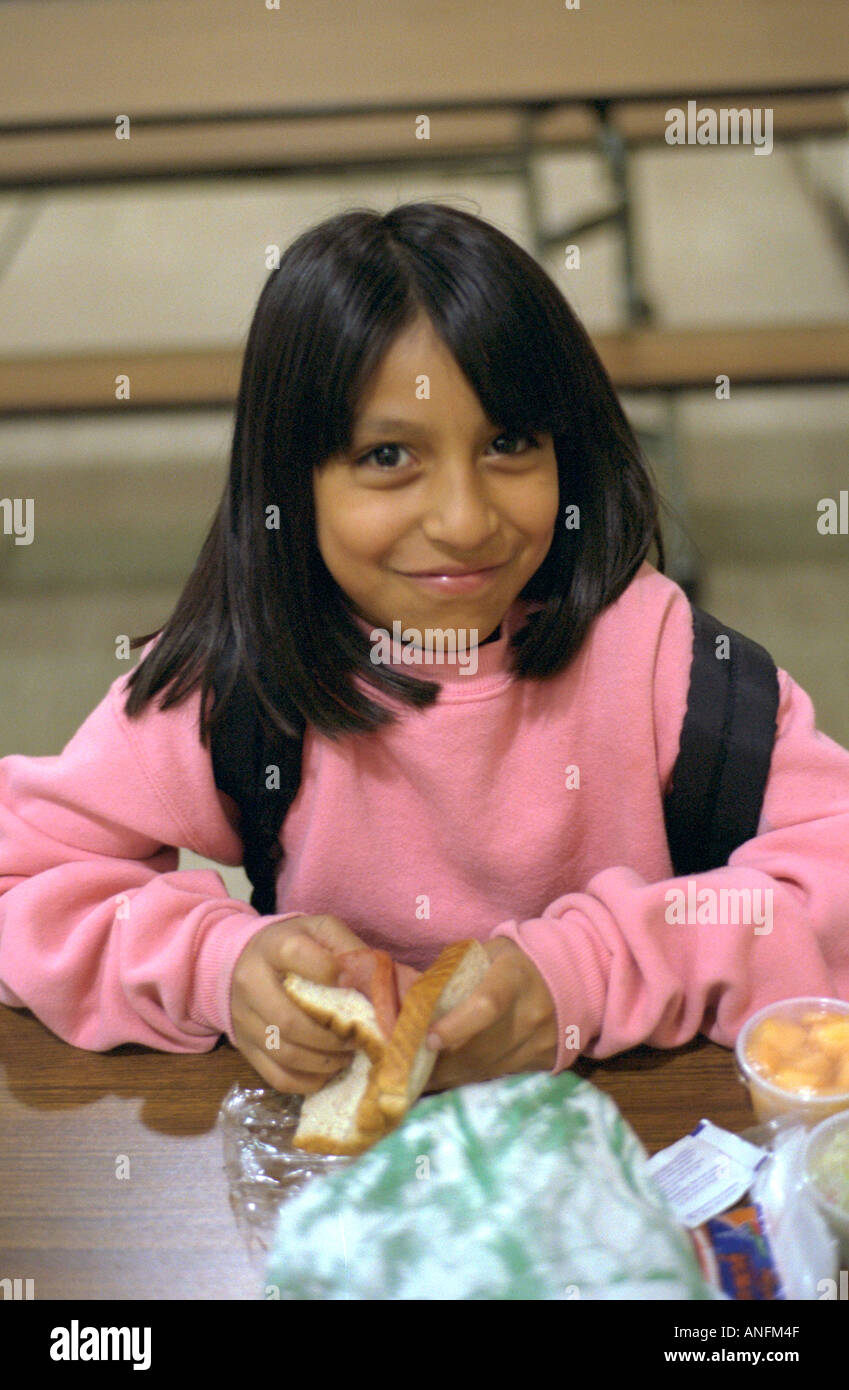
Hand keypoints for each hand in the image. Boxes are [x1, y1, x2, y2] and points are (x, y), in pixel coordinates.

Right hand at [229, 913, 369, 1093]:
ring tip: (347, 1055)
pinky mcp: (245, 1046)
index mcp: (272, 946)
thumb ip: (348, 947)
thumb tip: (374, 981)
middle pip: (289, 1020)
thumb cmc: (295, 945)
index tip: (351, 983)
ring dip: (323, 1061)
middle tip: (357, 1038)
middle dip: (331, 1037)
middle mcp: (251, 982)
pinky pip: (276, 1076)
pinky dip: (308, 1081)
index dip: (327, 971)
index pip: (295, 955)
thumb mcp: (320, 931)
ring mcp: (244, 1018)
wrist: (244, 959)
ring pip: (284, 1052)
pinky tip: (327, 1071)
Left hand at [423, 938, 557, 1092]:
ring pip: (488, 1069)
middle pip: (482, 1048)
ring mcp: (540, 1041)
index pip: (486, 1005)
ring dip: (451, 1076)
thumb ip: (455, 969)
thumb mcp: (490, 951)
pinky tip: (452, 1076)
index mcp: (513, 976)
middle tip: (409, 1068)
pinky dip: (472, 1078)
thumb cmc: (518, 961)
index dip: (455, 1026)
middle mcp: (531, 1012)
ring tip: (422, 1077)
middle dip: (441, 1063)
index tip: (429, 1039)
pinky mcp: (544, 1060)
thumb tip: (416, 996)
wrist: (571, 976)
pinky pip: (500, 1075)